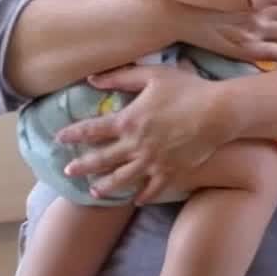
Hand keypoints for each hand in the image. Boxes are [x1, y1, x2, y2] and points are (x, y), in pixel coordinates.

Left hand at [58, 63, 229, 203]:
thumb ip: (120, 77)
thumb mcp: (152, 74)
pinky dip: (142, 197)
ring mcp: (153, 162)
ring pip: (123, 179)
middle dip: (82, 166)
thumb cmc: (186, 88)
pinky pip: (152, 190)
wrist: (217, 112)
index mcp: (129, 120)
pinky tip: (136, 201)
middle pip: (102, 159)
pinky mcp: (170, 173)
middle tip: (67, 171)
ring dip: (106, 186)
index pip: (93, 130)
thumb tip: (92, 79)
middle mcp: (136, 145)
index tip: (59, 138)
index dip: (74, 134)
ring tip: (94, 192)